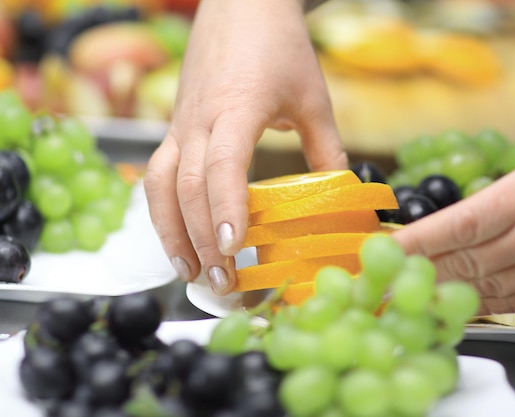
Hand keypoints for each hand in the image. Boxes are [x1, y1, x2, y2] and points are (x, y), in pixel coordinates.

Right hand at [144, 0, 346, 294]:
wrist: (240, 6)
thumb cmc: (279, 47)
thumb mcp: (313, 97)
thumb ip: (327, 149)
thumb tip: (340, 196)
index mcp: (237, 108)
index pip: (222, 166)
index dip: (226, 209)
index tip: (236, 250)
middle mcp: (199, 119)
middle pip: (185, 187)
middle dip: (201, 239)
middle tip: (222, 283)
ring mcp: (180, 123)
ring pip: (159, 185)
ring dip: (170, 232)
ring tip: (189, 271)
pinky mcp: (174, 126)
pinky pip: (157, 174)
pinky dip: (164, 211)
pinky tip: (178, 236)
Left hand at [392, 149, 514, 313]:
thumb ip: (498, 200)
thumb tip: (455, 226)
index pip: (456, 224)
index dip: (414, 241)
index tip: (381, 250)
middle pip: (464, 261)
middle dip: (418, 273)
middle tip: (382, 283)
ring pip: (485, 286)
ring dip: (442, 292)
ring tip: (409, 296)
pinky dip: (481, 305)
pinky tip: (456, 305)